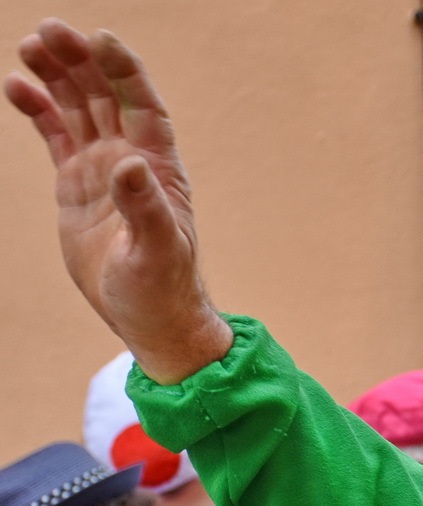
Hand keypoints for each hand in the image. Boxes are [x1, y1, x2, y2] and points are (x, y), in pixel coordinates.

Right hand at [4, 20, 231, 382]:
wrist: (149, 316)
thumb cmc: (163, 288)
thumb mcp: (158, 251)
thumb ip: (146, 208)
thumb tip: (131, 163)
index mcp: (160, 170)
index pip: (144, 108)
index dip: (125, 72)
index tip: (101, 39)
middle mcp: (132, 161)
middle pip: (106, 98)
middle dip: (81, 62)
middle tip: (50, 30)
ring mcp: (102, 169)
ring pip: (79, 109)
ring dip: (57, 76)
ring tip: (30, 46)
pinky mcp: (76, 184)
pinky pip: (56, 135)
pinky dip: (39, 109)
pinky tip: (17, 85)